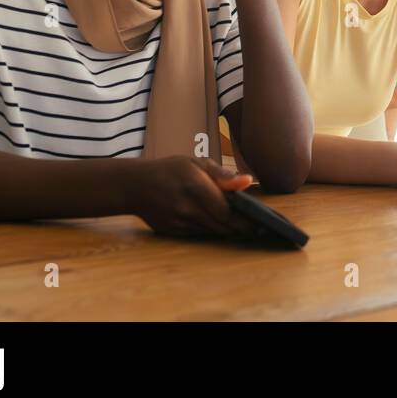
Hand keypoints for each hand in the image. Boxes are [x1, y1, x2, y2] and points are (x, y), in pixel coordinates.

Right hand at [125, 156, 259, 237]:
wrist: (135, 186)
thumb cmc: (171, 170)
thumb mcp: (197, 163)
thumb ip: (223, 175)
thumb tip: (248, 182)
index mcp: (196, 186)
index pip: (228, 211)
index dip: (246, 219)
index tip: (261, 221)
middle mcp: (187, 207)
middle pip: (223, 226)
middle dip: (242, 228)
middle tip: (258, 227)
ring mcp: (179, 222)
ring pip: (212, 232)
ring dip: (228, 230)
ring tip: (243, 225)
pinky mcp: (173, 232)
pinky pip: (199, 234)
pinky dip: (211, 230)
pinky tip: (218, 224)